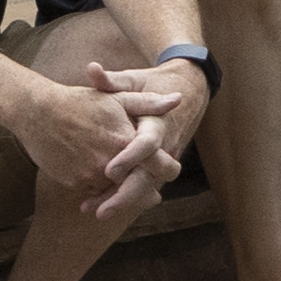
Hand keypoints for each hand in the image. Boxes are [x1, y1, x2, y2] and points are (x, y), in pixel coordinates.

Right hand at [9, 69, 159, 220]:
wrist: (37, 112)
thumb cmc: (80, 102)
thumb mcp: (117, 97)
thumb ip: (149, 103)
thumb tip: (178, 99)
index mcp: (125, 140)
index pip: (156, 163)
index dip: (166, 168)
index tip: (171, 171)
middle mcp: (110, 162)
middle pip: (136, 183)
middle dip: (145, 191)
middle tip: (153, 198)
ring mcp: (91, 174)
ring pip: (114, 190)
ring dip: (121, 192)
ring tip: (130, 195)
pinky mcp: (75, 182)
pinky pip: (94, 191)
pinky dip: (100, 190)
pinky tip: (103, 189)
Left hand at [83, 60, 209, 221]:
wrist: (188, 90)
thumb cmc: (154, 82)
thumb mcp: (134, 79)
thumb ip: (112, 80)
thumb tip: (92, 69)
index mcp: (158, 123)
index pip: (147, 144)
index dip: (130, 158)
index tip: (109, 171)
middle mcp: (165, 146)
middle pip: (149, 178)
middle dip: (126, 196)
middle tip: (101, 210)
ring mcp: (163, 159)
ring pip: (146, 188)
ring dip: (122, 202)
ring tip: (94, 212)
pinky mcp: (157, 167)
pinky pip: (143, 187)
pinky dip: (124, 198)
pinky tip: (98, 206)